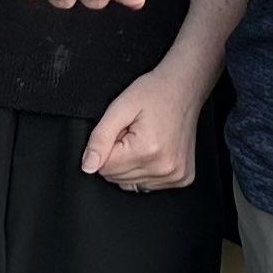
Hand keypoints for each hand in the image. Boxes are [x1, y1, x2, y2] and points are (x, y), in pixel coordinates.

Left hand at [82, 66, 202, 192]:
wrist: (185, 87)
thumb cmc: (155, 92)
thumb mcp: (120, 107)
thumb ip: (100, 138)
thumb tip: (88, 166)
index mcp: (147, 150)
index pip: (104, 168)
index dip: (107, 146)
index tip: (121, 131)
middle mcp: (163, 167)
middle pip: (117, 177)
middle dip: (119, 156)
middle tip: (132, 133)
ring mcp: (175, 175)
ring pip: (131, 183)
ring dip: (132, 163)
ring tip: (144, 140)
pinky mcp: (182, 177)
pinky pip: (148, 184)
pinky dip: (146, 169)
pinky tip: (155, 150)